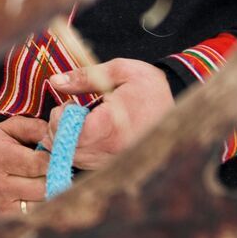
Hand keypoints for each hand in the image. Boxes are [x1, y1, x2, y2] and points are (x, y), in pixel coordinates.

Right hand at [0, 116, 49, 218]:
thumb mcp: (10, 129)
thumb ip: (35, 128)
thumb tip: (57, 140)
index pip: (39, 163)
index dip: (56, 159)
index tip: (59, 156)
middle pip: (43, 186)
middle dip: (56, 177)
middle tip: (60, 170)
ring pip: (42, 203)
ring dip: (52, 193)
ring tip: (51, 182)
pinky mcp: (2, 218)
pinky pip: (35, 215)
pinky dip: (43, 205)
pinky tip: (40, 195)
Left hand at [47, 60, 172, 168]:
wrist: (181, 106)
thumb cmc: (150, 87)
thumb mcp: (120, 71)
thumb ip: (85, 76)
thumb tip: (55, 81)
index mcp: (113, 126)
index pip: (70, 135)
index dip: (59, 121)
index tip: (68, 105)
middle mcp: (114, 150)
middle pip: (68, 151)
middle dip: (58, 130)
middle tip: (68, 112)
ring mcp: (117, 161)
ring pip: (75, 161)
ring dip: (65, 141)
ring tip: (75, 121)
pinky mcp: (118, 166)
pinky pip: (88, 165)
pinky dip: (78, 151)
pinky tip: (82, 134)